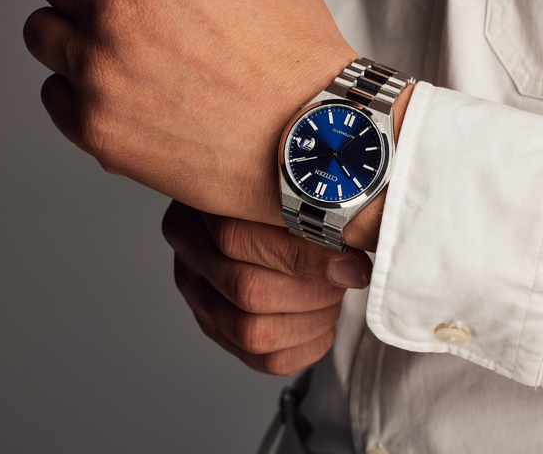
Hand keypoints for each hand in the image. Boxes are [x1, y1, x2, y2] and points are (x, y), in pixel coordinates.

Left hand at [24, 0, 355, 226]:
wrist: (310, 141)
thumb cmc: (296, 53)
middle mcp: (118, 11)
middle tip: (133, 4)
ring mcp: (102, 76)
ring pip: (43, 32)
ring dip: (75, 31)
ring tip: (129, 51)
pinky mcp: (98, 130)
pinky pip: (54, 92)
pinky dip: (80, 87)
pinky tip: (126, 91)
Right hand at [162, 200, 372, 374]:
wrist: (260, 214)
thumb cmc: (279, 196)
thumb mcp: (287, 186)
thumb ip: (311, 208)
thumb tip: (357, 245)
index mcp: (196, 213)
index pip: (237, 239)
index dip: (303, 256)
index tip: (350, 260)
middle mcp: (190, 257)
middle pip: (247, 290)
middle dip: (312, 290)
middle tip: (346, 275)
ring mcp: (199, 298)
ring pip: (253, 332)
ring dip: (310, 319)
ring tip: (334, 296)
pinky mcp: (220, 329)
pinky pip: (265, 359)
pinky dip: (307, 345)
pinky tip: (323, 321)